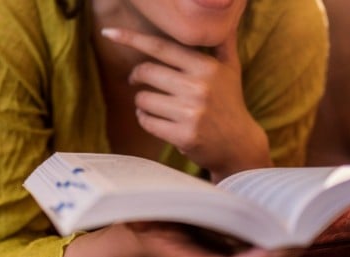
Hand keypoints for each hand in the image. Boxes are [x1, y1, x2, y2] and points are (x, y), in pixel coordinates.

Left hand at [101, 28, 271, 180]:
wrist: (239, 145)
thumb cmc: (230, 103)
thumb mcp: (231, 70)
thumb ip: (222, 43)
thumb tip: (226, 18)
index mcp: (206, 67)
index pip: (161, 47)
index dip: (132, 38)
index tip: (109, 33)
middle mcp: (199, 88)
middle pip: (146, 72)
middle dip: (136, 76)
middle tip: (138, 80)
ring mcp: (191, 113)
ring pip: (143, 99)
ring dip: (141, 102)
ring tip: (153, 104)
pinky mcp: (184, 135)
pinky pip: (147, 121)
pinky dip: (145, 119)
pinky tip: (155, 119)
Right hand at [126, 222, 302, 256]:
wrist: (149, 230)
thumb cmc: (151, 220)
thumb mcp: (153, 214)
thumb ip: (171, 212)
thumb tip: (194, 202)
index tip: (277, 244)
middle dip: (285, 252)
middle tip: (306, 227)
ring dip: (290, 246)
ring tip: (309, 221)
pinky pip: (266, 256)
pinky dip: (283, 241)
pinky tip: (296, 221)